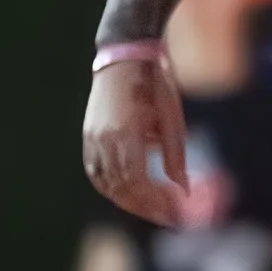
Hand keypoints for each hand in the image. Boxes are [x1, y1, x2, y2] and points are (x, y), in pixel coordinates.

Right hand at [83, 56, 190, 227]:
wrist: (126, 54)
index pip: (138, 183)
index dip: (155, 202)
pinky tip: (126, 192)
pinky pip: (95, 171)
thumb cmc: (155, 83)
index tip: (175, 213)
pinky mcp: (88, 134)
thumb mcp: (172, 118)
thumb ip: (176, 156)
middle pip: (121, 187)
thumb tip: (183, 191)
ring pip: (105, 183)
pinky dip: (110, 186)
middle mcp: (105, 138)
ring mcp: (92, 137)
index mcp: (127, 133)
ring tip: (149, 207)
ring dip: (127, 200)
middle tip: (167, 216)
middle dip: (145, 206)